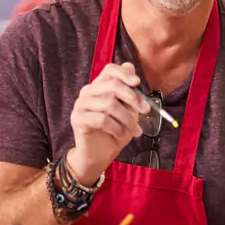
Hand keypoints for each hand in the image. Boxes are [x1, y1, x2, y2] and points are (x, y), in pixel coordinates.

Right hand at [67, 63, 150, 183]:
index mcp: (100, 86)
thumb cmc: (114, 131)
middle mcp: (88, 91)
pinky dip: (116, 127)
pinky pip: (102, 119)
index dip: (124, 73)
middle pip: (112, 85)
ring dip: (127, 119)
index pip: (110, 70)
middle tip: (146, 111)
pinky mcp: (78, 119)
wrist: (99, 155)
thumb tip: (134, 74)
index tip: (138, 83)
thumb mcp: (128, 111)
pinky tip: (121, 135)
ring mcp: (81, 104)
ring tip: (135, 130)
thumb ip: (130, 94)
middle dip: (133, 98)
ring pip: (109, 104)